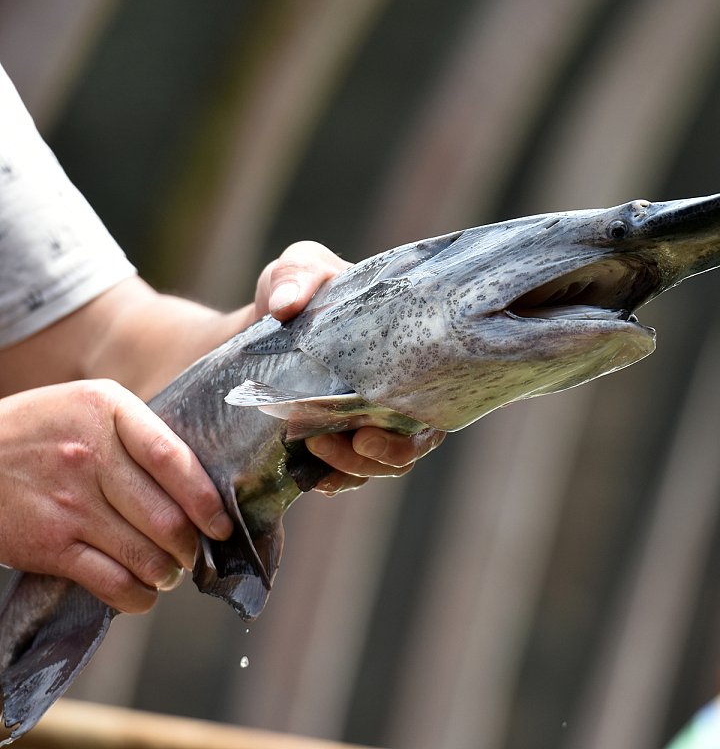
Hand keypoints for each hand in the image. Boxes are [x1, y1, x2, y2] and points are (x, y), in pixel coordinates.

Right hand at [0, 380, 233, 612]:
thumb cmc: (38, 432)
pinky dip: (136, 596)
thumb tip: (200, 479)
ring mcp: (68, 502)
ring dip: (167, 572)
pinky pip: (110, 581)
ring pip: (144, 553)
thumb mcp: (86, 406)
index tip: (221, 524)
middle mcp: (89, 455)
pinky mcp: (48, 544)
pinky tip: (141, 594)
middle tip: (193, 553)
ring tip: (169, 572)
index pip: (173, 459)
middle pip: (165, 515)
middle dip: (190, 545)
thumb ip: (138, 432)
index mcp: (107, 411)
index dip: (206, 499)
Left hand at [253, 241, 446, 490]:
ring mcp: (370, 423)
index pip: (433, 400)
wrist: (255, 324)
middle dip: (381, 456)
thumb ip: (296, 277)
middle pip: (412, 446)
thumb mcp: (298, 268)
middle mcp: (398, 395)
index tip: (368, 432)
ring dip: (351, 468)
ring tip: (312, 447)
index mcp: (405, 356)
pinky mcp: (339, 443)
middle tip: (336, 442)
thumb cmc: (294, 290)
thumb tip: (286, 306)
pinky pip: (347, 476)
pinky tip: (312, 477)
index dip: (414, 427)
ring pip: (381, 465)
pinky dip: (333, 480)